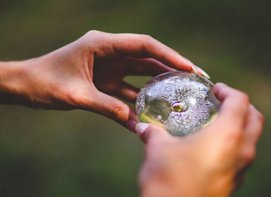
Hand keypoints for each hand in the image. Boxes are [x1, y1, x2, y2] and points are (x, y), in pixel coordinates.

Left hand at [0, 30, 203, 130]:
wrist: (26, 85)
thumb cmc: (44, 82)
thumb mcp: (74, 94)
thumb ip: (105, 105)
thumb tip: (133, 120)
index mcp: (102, 44)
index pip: (143, 45)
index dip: (168, 55)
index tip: (188, 67)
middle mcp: (110, 52)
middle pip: (148, 57)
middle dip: (172, 67)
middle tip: (196, 78)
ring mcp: (110, 66)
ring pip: (142, 73)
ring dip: (161, 84)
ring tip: (183, 94)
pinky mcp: (107, 81)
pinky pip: (129, 90)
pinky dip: (140, 101)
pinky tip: (153, 114)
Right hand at [137, 83, 263, 196]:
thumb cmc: (168, 181)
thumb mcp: (158, 150)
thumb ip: (153, 133)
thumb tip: (144, 127)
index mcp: (228, 135)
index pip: (240, 101)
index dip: (228, 91)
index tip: (215, 90)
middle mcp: (241, 151)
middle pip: (255, 119)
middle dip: (242, 106)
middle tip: (222, 102)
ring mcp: (240, 170)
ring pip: (251, 140)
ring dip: (240, 127)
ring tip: (217, 124)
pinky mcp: (234, 184)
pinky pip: (242, 158)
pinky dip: (234, 146)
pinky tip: (211, 149)